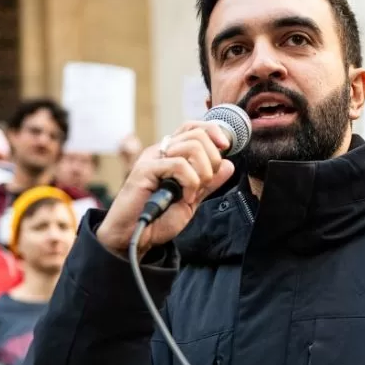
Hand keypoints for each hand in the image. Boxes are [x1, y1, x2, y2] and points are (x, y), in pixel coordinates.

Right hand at [97, 122, 234, 255]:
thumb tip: (229, 164)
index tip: (225, 147)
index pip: (193, 128)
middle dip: (212, 159)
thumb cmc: (158, 218)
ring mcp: (152, 159)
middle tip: (206, 183)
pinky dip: (190, 183)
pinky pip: (179, 165)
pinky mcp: (145, 169)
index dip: (213, 131)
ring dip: (202, 173)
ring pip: (192, 147)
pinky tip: (184, 198)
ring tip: (193, 193)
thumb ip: (209, 183)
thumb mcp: (192, 199)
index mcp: (172, 155)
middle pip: (197, 134)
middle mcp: (162, 152)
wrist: (135, 236)